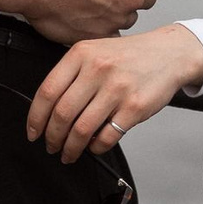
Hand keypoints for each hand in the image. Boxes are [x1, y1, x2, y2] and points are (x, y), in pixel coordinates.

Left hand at [28, 25, 202, 162]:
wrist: (169, 54)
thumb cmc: (130, 56)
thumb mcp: (95, 51)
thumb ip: (72, 74)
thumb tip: (47, 110)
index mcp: (81, 54)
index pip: (47, 91)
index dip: (35, 118)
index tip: (33, 132)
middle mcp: (97, 69)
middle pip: (62, 114)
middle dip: (52, 137)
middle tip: (51, 146)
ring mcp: (116, 89)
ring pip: (82, 129)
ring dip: (71, 147)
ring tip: (69, 152)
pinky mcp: (134, 107)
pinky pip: (107, 136)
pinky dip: (96, 147)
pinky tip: (94, 146)